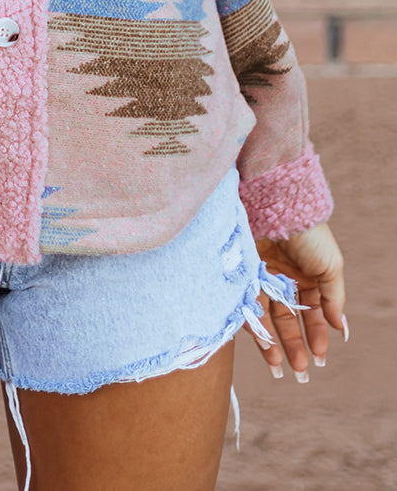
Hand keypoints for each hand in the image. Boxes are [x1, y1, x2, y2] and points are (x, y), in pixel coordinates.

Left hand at [246, 222, 346, 380]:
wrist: (277, 207)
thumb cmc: (308, 235)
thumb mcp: (330, 267)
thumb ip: (334, 299)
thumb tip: (340, 328)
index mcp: (305, 274)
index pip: (311, 311)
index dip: (315, 335)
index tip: (320, 358)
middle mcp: (281, 276)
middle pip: (287, 318)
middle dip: (294, 346)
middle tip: (300, 373)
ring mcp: (260, 275)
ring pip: (266, 316)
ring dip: (273, 343)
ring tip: (279, 367)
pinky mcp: (241, 274)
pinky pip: (246, 305)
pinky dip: (254, 326)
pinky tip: (263, 344)